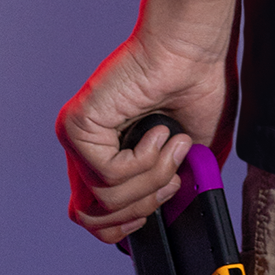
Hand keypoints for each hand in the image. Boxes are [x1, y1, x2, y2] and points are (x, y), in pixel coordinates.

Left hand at [55, 3, 239, 244]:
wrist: (193, 49)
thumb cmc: (197, 87)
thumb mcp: (189, 157)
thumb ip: (173, 189)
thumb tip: (168, 220)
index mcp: (107, 154)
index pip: (93, 214)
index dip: (125, 225)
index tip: (158, 207)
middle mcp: (86, 148)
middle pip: (90, 217)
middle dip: (139, 210)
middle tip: (171, 182)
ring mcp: (78, 139)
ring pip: (103, 202)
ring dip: (151, 181)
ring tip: (173, 146)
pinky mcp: (78, 127)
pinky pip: (108, 176)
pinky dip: (144, 161)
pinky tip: (159, 131)